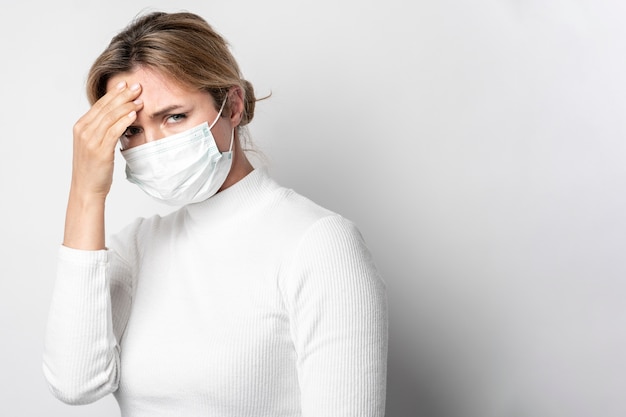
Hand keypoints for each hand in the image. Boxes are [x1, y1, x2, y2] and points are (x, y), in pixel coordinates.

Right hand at [70, 81, 142, 199]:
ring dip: (126, 106)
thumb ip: (102, 130)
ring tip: (139, 99)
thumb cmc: (93, 169)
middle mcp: (83, 131)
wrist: (86, 189)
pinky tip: (133, 115)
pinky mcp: (99, 150)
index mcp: (81, 127)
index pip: (99, 105)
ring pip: (110, 117)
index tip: (126, 84)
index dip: (113, 93)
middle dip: (122, 95)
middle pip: (105, 107)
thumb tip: (117, 118)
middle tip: (137, 86)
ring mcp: (90, 140)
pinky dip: (123, 121)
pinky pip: (113, 131)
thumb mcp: (94, 145)